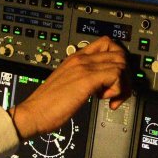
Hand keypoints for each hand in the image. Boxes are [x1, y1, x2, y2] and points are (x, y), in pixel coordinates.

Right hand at [10, 37, 129, 139]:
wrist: (33, 113)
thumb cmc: (46, 104)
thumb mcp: (67, 84)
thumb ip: (81, 78)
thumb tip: (100, 84)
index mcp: (75, 58)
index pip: (106, 44)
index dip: (116, 60)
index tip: (114, 79)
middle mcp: (80, 58)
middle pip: (118, 52)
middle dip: (124, 75)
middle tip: (116, 92)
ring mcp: (84, 67)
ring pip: (120, 63)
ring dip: (122, 84)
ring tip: (110, 98)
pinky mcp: (87, 79)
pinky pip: (116, 75)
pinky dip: (118, 90)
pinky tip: (105, 100)